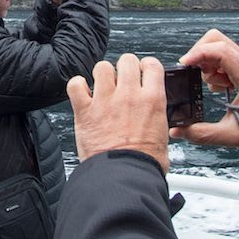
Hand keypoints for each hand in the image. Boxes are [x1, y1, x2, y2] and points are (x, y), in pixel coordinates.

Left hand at [67, 53, 168, 172]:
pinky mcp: (85, 111)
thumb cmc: (143, 164)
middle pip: (127, 60)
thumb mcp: (162, 137)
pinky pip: (75, 85)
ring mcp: (106, 101)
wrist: (124, 178)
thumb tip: (154, 121)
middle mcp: (129, 96)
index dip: (147, 66)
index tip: (143, 72)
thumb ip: (156, 121)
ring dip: (102, 75)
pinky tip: (82, 93)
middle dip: (125, 67)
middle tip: (122, 78)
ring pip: (102, 67)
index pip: (152, 65)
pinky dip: (77, 86)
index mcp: (152, 101)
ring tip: (103, 86)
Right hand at [175, 29, 238, 157]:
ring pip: (219, 46)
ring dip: (207, 62)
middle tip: (195, 75)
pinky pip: (224, 56)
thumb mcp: (230, 135)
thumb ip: (202, 133)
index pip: (219, 50)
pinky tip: (220, 88)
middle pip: (216, 39)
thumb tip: (176, 131)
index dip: (197, 54)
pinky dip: (214, 67)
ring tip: (213, 86)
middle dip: (200, 54)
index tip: (184, 65)